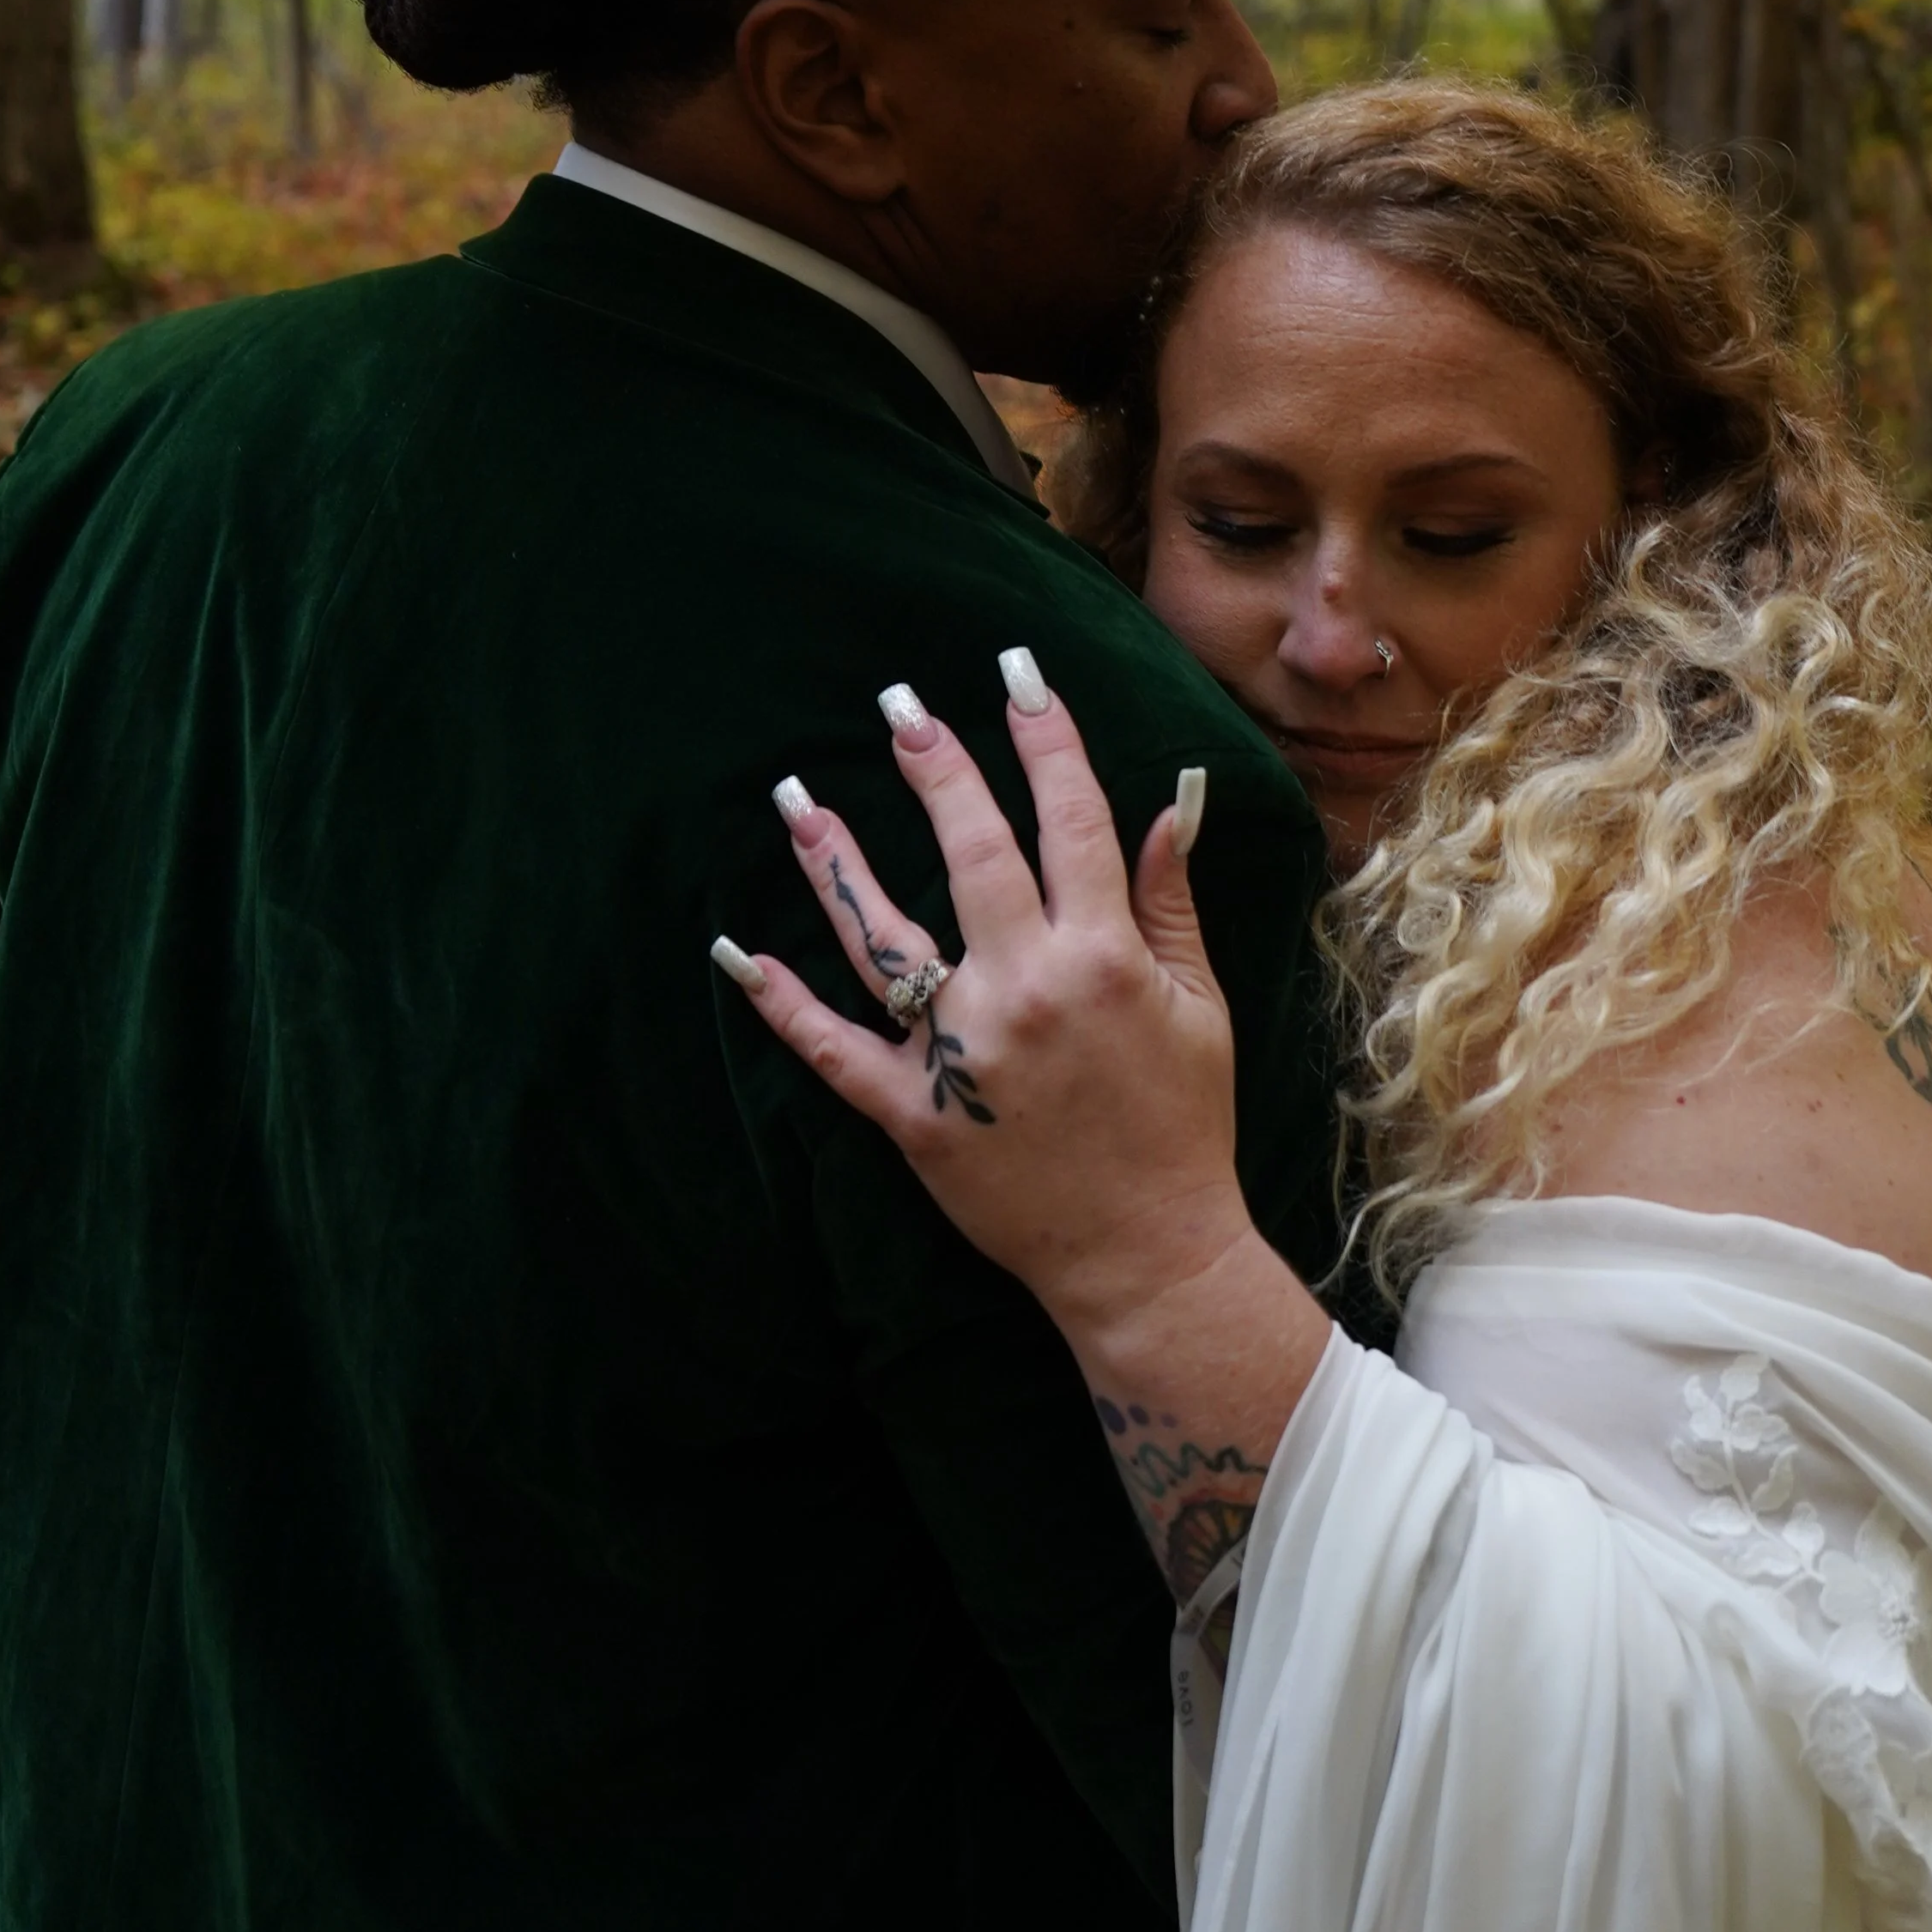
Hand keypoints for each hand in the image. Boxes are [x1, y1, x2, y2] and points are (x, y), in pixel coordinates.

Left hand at [714, 654, 1253, 1340]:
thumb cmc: (1182, 1125)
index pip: (1069, 820)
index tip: (1017, 675)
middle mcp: (1024, 990)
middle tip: (898, 703)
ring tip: (792, 799)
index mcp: (1100, 957)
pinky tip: (735, 951)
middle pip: (971, 853)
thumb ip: (1168, 901)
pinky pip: (834, 1051)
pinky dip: (781, 1005)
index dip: (1045, 739)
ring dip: (835, 864)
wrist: (1148, 1257)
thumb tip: (1168, 802)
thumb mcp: (1196, 1005)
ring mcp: (960, 1053)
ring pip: (884, 938)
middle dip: (935, 768)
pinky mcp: (914, 1116)